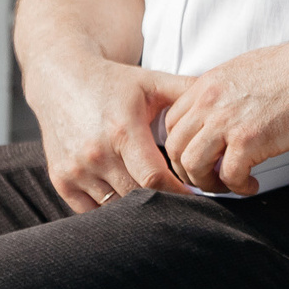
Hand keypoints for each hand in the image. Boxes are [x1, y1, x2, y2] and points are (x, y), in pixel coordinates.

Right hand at [35, 59, 194, 211]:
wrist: (61, 78)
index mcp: (122, 130)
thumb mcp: (152, 82)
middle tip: (178, 202)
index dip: (178, 193)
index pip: (155, 180)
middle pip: (137, 197)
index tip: (194, 195)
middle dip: (161, 202)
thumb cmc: (114, 82)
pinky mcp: (60, 179)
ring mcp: (75, 169)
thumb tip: (227, 101)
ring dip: (135, 207)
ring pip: (114, 207)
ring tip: (153, 200)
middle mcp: (96, 153)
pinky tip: (124, 195)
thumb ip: (189, 92)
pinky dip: (109, 208)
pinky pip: (90, 211)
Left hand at [157, 38, 288, 194]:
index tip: (196, 156)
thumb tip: (217, 112)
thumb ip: (221, 91)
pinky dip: (239, 187)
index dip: (180, 145)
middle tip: (206, 178)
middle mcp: (209, 103)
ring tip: (227, 185)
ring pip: (193, 166)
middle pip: (175, 147)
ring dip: (207, 183)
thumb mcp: (242, 70)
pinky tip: (252, 184)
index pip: (172, 122)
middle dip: (187, 170)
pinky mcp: (249, 141)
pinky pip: (229, 176)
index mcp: (206, 85)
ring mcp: (227, 122)